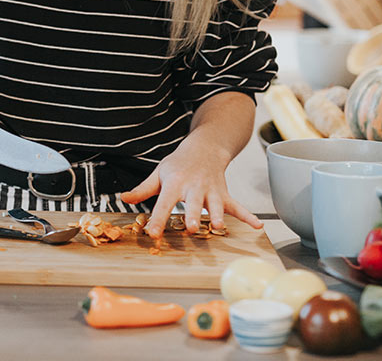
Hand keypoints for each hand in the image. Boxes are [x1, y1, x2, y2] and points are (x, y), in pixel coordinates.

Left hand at [118, 135, 261, 237]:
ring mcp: (211, 191)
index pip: (163, 203)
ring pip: (215, 204)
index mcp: (174, 184)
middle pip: (192, 204)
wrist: (204, 148)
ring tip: (218, 226)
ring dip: (217, 215)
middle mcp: (193, 188)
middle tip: (190, 228)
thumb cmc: (178, 165)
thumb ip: (143, 189)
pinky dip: (248, 216)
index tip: (153, 233)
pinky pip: (237, 206)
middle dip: (192, 215)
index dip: (157, 218)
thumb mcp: (158, 174)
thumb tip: (124, 198)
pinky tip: (257, 226)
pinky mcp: (224, 194)